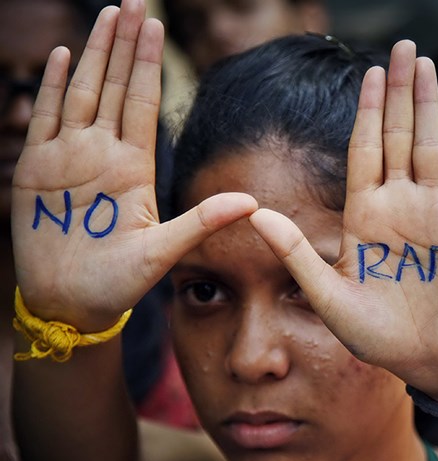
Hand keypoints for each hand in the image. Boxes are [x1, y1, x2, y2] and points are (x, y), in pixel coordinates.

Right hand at [11, 0, 256, 329]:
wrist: (72, 304)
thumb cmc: (118, 284)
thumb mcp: (163, 251)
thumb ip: (201, 222)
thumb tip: (252, 203)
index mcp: (134, 168)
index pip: (142, 104)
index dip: (147, 65)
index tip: (155, 27)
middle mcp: (104, 155)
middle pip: (114, 87)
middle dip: (124, 45)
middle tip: (133, 1)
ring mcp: (70, 158)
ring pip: (83, 93)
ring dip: (94, 55)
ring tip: (106, 15)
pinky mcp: (36, 170)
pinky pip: (46, 119)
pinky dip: (53, 88)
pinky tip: (65, 57)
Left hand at [250, 40, 437, 401]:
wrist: (425, 356)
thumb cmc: (375, 334)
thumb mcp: (328, 297)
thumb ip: (295, 255)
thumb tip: (253, 215)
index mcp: (364, 215)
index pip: (365, 150)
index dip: (368, 112)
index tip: (368, 73)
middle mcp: (398, 206)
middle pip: (400, 137)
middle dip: (400, 92)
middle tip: (403, 47)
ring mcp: (433, 215)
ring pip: (431, 148)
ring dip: (429, 106)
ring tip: (426, 66)